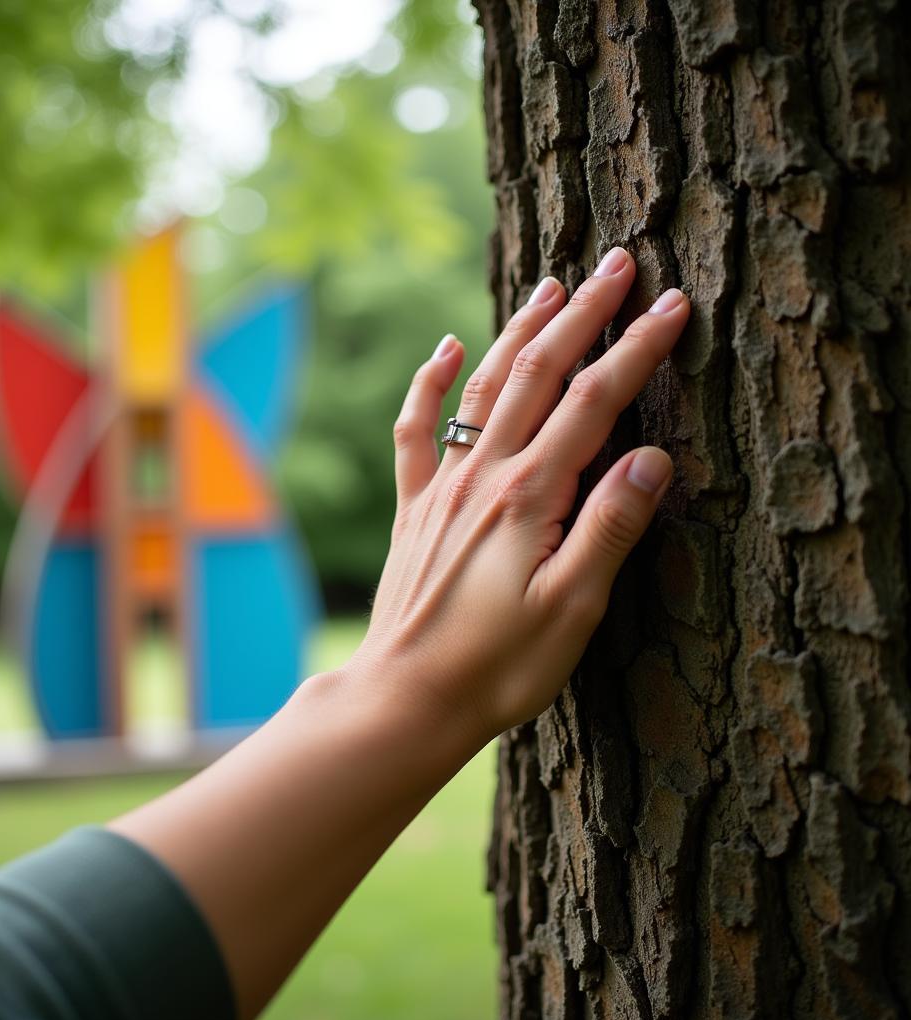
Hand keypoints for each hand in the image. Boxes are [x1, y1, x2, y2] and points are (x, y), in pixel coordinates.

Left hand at [348, 247, 689, 745]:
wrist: (405, 697)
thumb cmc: (496, 665)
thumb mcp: (573, 608)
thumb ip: (611, 526)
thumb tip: (653, 457)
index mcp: (530, 497)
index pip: (595, 402)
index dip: (637, 349)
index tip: (672, 306)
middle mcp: (484, 476)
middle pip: (539, 375)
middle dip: (582, 315)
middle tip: (616, 263)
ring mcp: (444, 487)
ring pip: (485, 388)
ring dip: (519, 332)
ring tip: (548, 285)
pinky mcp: (415, 507)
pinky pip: (417, 430)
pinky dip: (429, 383)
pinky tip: (445, 347)